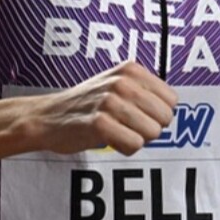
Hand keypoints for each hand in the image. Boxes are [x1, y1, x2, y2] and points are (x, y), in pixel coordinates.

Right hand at [35, 61, 177, 155]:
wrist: (48, 116)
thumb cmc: (87, 104)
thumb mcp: (116, 84)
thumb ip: (144, 92)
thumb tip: (171, 111)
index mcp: (131, 70)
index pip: (171, 100)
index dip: (157, 114)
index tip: (139, 115)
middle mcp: (123, 82)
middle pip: (165, 118)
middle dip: (149, 128)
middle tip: (126, 126)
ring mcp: (110, 101)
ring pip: (152, 133)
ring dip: (136, 139)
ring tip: (115, 131)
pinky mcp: (99, 123)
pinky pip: (134, 145)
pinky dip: (124, 148)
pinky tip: (108, 139)